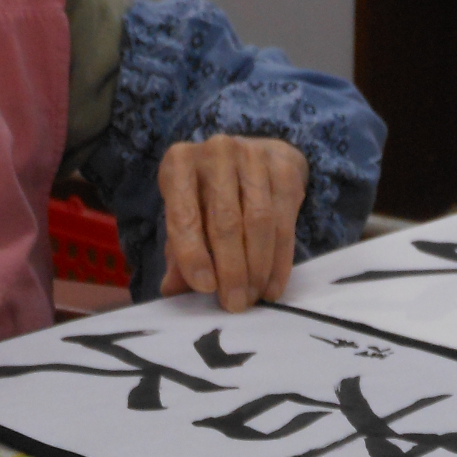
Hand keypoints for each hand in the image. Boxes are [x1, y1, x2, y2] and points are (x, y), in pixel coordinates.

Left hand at [158, 136, 307, 311]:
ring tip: (252, 298)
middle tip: (234, 304)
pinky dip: (279, 262)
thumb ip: (178, 252)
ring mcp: (254, 157)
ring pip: (259, 223)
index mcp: (179, 163)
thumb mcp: (187, 216)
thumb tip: (172, 289)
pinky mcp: (285, 170)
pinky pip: (284, 223)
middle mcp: (216, 152)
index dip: (193, 254)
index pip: (184, 214)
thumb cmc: (210, 195)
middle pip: (226, 221)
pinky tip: (272, 287)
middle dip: (231, 270)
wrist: (253, 160)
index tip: (205, 288)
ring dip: (257, 269)